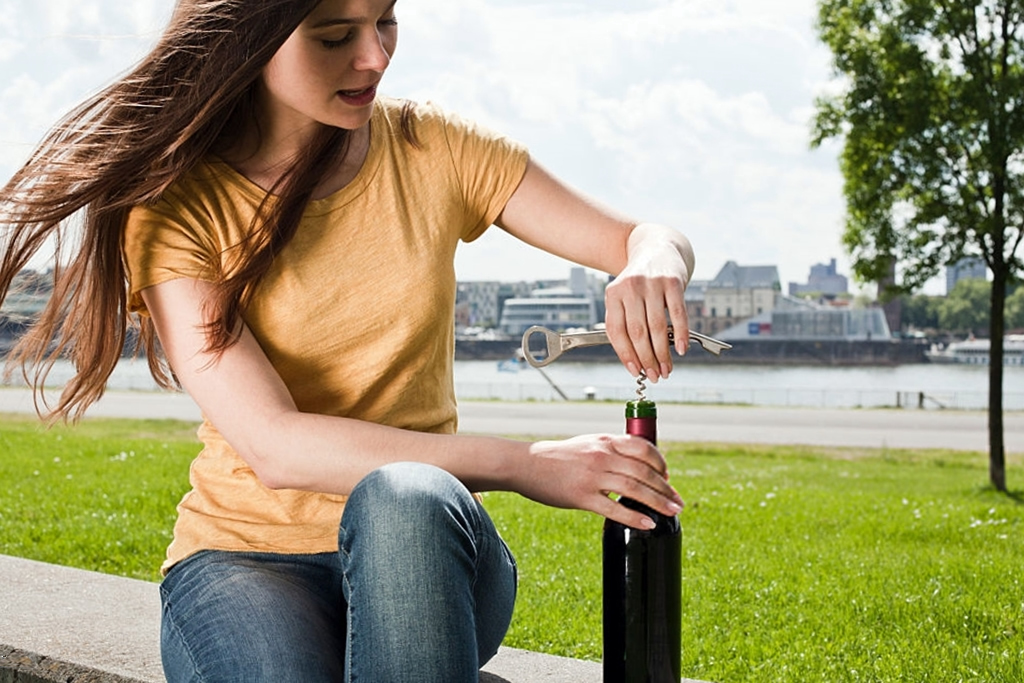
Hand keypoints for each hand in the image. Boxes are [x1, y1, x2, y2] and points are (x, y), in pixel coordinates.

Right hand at [514, 434, 683, 528]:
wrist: (526, 464)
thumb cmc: (557, 457)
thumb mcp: (587, 444)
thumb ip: (609, 451)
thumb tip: (633, 466)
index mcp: (605, 441)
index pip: (643, 448)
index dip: (661, 463)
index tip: (667, 477)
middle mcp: (602, 456)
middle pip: (644, 472)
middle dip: (665, 488)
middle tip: (678, 502)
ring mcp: (593, 476)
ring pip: (635, 489)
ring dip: (658, 502)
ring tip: (672, 512)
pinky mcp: (582, 496)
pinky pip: (614, 509)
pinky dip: (634, 517)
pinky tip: (647, 524)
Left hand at [603, 224, 692, 382]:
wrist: (657, 248)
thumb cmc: (640, 283)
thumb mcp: (625, 297)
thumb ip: (627, 323)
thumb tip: (637, 361)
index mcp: (613, 294)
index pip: (617, 331)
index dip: (626, 354)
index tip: (635, 371)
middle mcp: (631, 287)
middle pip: (637, 331)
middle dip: (646, 358)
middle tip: (654, 375)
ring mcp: (652, 283)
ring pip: (657, 326)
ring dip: (663, 353)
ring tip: (667, 368)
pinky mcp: (673, 281)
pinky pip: (678, 313)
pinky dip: (681, 334)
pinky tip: (681, 349)